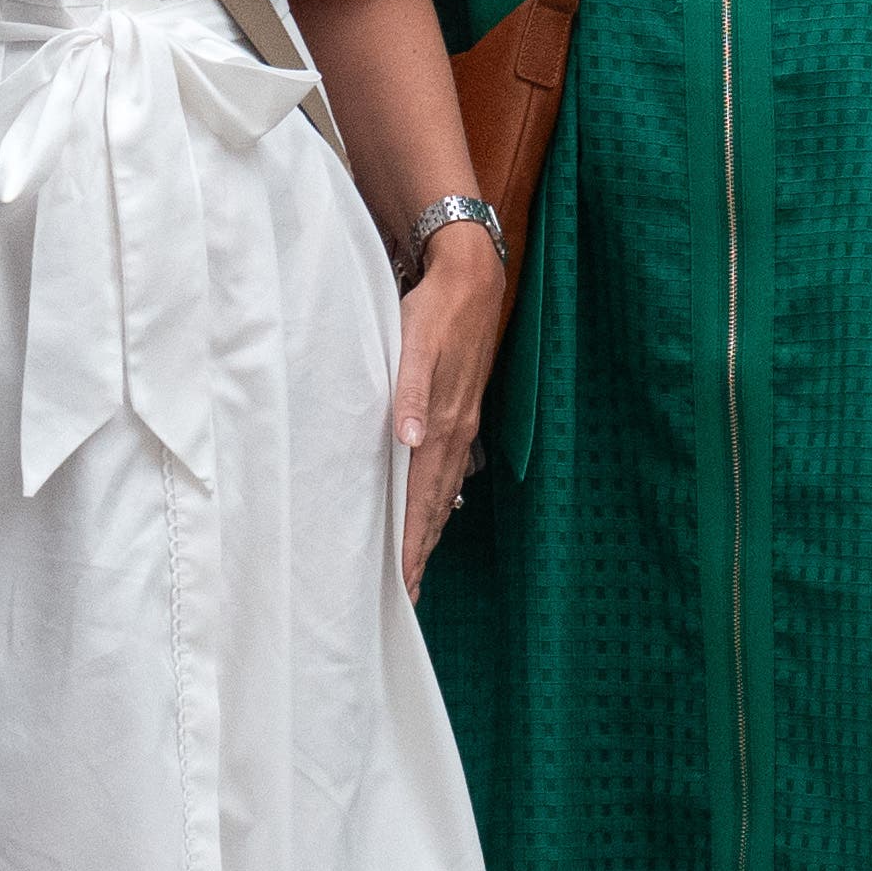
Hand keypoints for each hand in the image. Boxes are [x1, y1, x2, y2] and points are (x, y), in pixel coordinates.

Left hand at [389, 222, 507, 587]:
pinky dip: (437, 499)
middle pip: (435, 507)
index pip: (421, 499)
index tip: (401, 583)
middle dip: (420, 551)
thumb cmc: (434, 310)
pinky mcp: (461, 410)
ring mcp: (461, 423)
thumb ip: (410, 391)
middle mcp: (455, 431)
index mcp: (442, 423)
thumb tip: (408, 439)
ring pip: (442, 492)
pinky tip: (434, 507)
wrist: (470, 277)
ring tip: (418, 564)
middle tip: (406, 593)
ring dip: (429, 530)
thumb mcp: (415, 344)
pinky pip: (447, 470)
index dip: (411, 543)